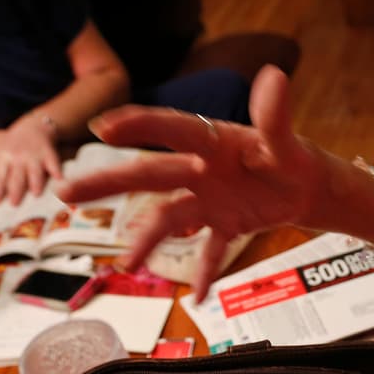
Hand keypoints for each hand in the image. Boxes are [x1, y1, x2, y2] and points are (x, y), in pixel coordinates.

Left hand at [0, 114, 62, 204]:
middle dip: (16, 189)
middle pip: (17, 176)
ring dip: (36, 181)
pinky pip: (53, 162)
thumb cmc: (14, 144)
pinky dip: (57, 170)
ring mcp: (35, 155)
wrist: (33, 126)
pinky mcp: (49, 153)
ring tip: (36, 194)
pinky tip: (60, 179)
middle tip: (14, 204)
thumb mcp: (0, 153)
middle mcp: (19, 157)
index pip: (0, 176)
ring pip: (35, 170)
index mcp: (5, 158)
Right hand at [55, 65, 325, 300]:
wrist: (309, 187)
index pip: (172, 129)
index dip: (139, 127)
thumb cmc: (292, 157)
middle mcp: (201, 170)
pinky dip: (204, 273)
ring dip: (146, 240)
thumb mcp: (287, 142)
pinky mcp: (223, 226)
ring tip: (126, 263)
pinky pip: (209, 252)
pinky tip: (197, 296)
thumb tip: (273, 77)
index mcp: (213, 141)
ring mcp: (208, 200)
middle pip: (149, 175)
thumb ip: (275, 118)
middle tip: (64, 193)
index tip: (102, 127)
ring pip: (168, 218)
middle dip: (107, 183)